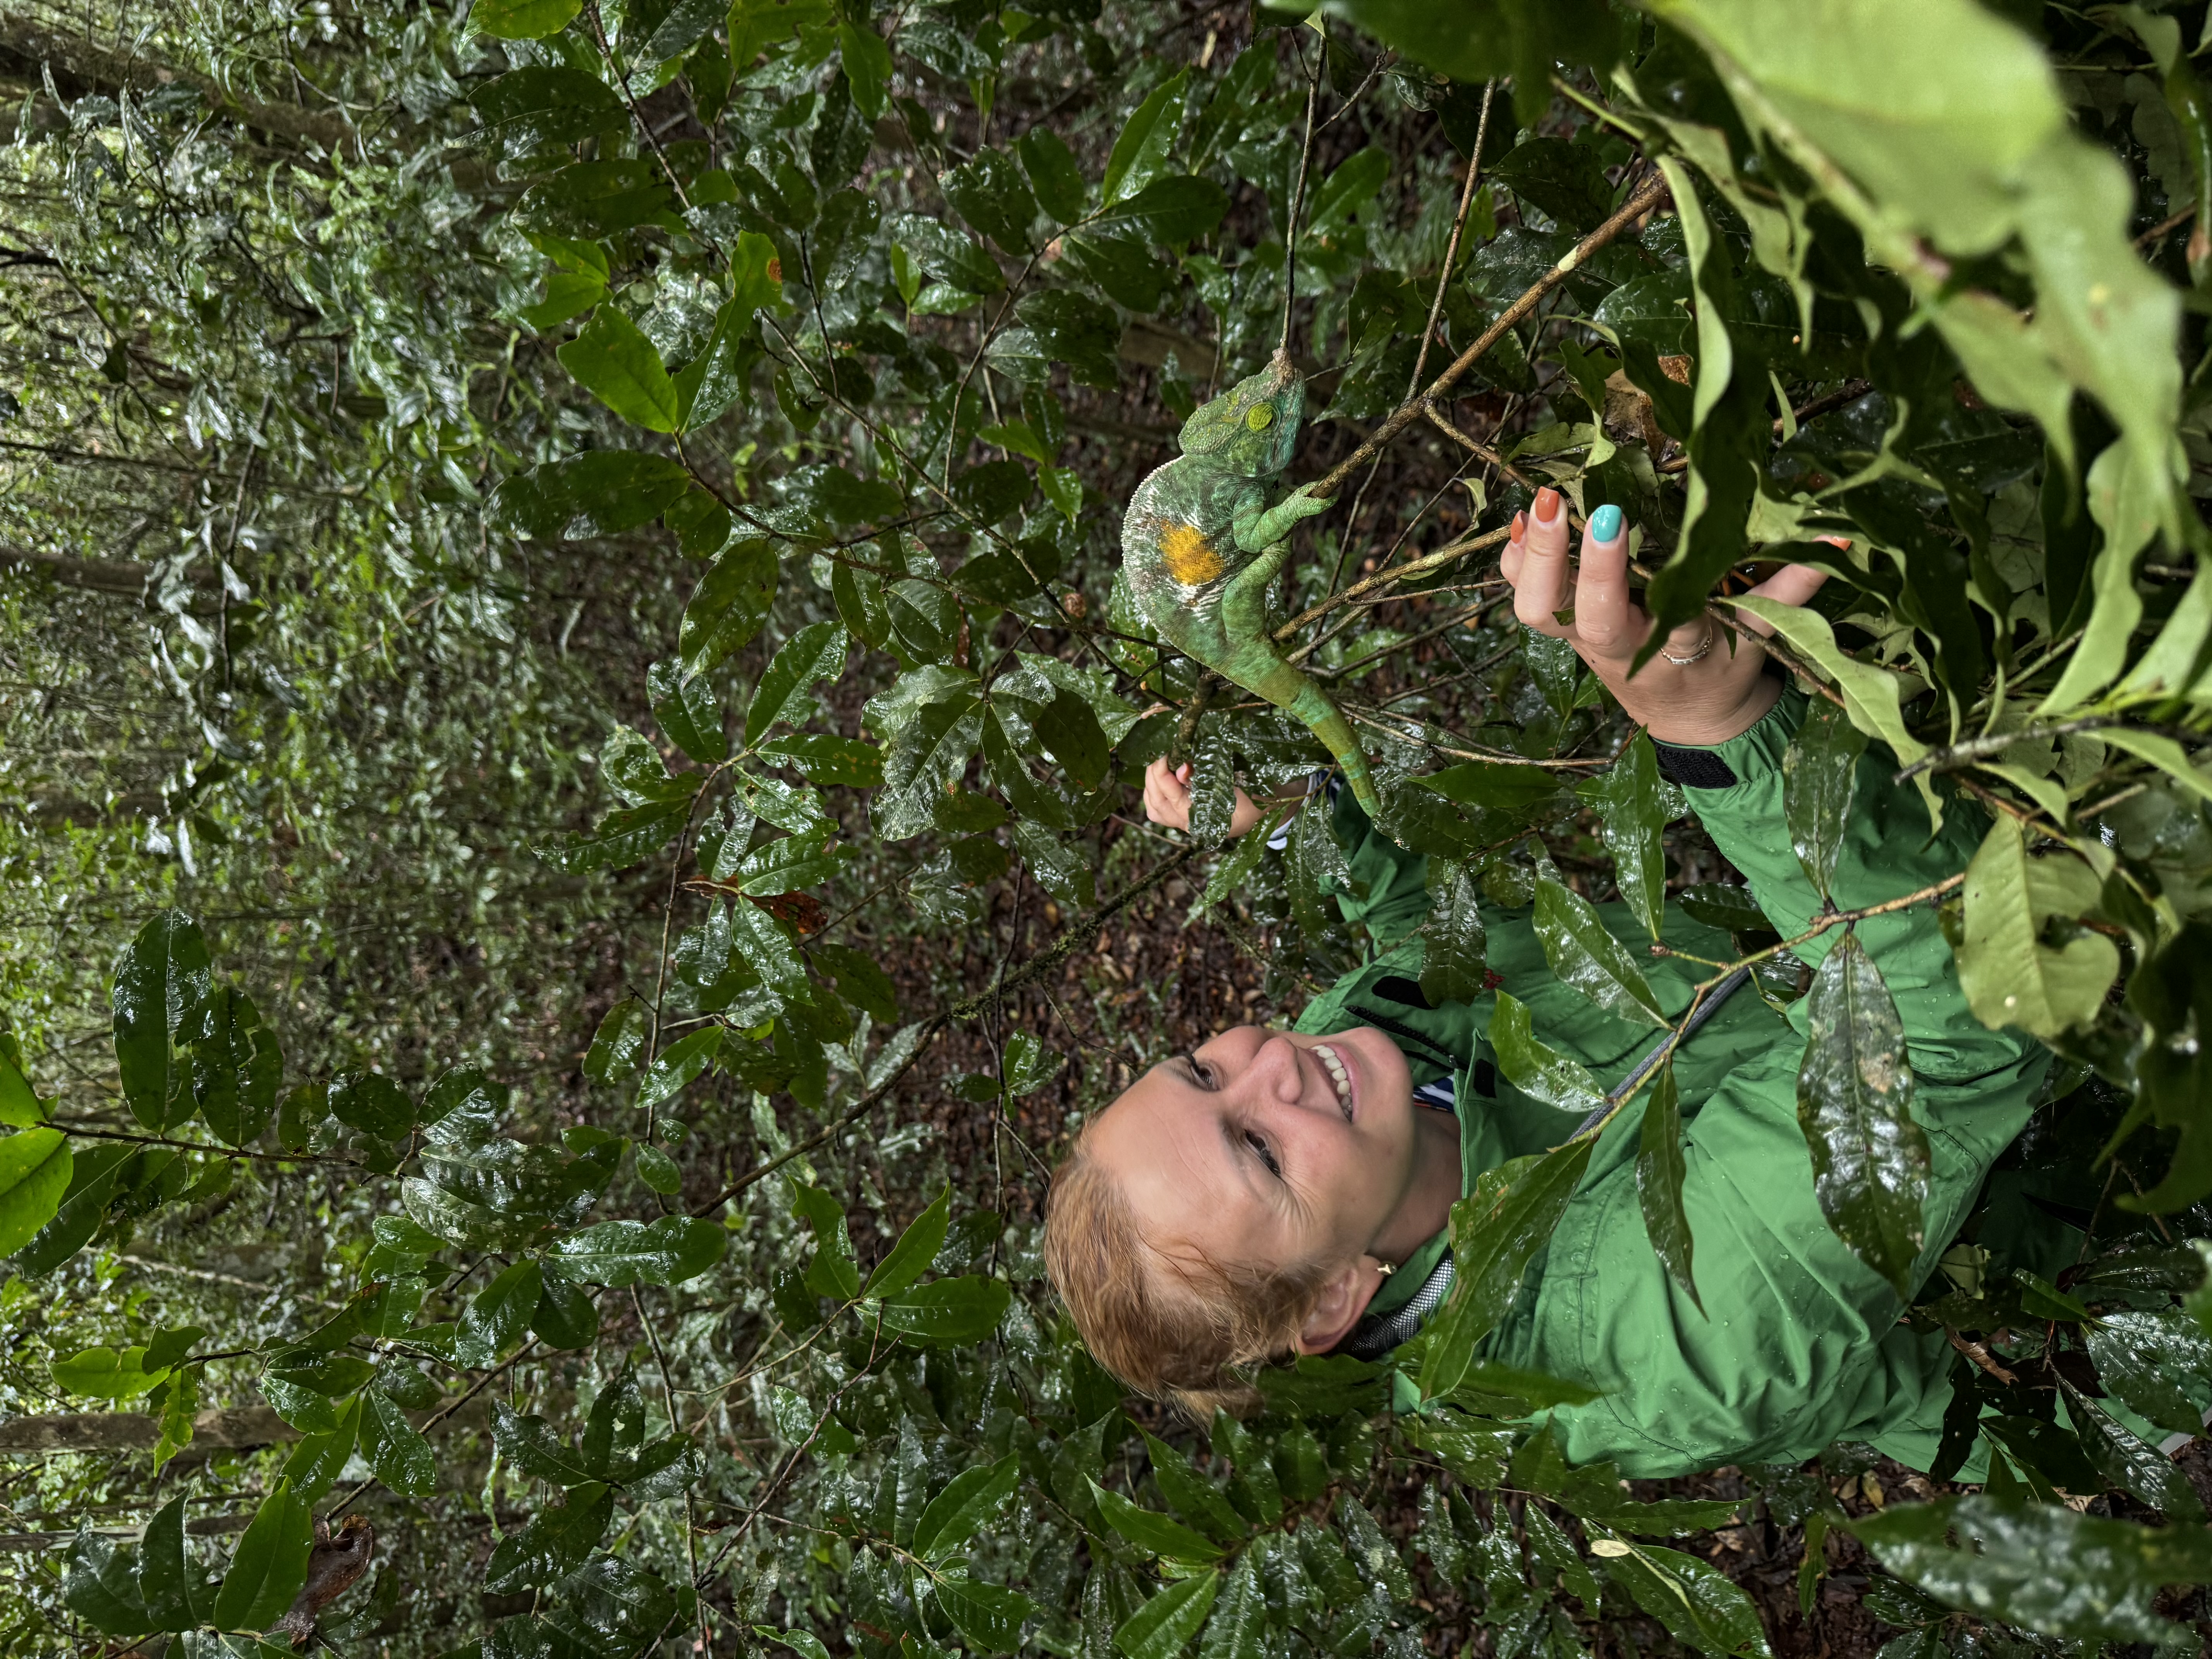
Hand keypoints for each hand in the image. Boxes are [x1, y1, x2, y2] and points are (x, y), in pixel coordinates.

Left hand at [1142, 758, 1280, 837]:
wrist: (1262, 808)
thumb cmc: (1253, 795)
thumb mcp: (1237, 782)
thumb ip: (1209, 776)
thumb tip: (1182, 769)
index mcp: (1203, 818)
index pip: (1171, 796)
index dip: (1163, 772)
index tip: (1165, 752)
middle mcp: (1189, 824)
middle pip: (1157, 802)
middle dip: (1153, 774)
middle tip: (1161, 753)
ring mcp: (1184, 823)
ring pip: (1154, 808)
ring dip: (1151, 784)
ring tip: (1160, 764)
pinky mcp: (1181, 817)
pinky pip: (1158, 810)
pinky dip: (1153, 792)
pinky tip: (1159, 778)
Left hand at [1500, 489, 1828, 747]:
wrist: (1687, 714)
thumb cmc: (1723, 670)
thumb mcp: (1758, 638)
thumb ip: (1787, 591)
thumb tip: (1836, 539)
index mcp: (1653, 650)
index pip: (1621, 613)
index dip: (1609, 570)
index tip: (1612, 517)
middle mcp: (1604, 645)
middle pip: (1557, 610)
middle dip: (1554, 557)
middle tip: (1556, 502)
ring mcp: (1576, 636)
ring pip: (1532, 605)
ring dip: (1528, 556)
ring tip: (1536, 501)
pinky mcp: (1563, 623)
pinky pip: (1525, 593)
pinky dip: (1516, 559)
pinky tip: (1522, 518)